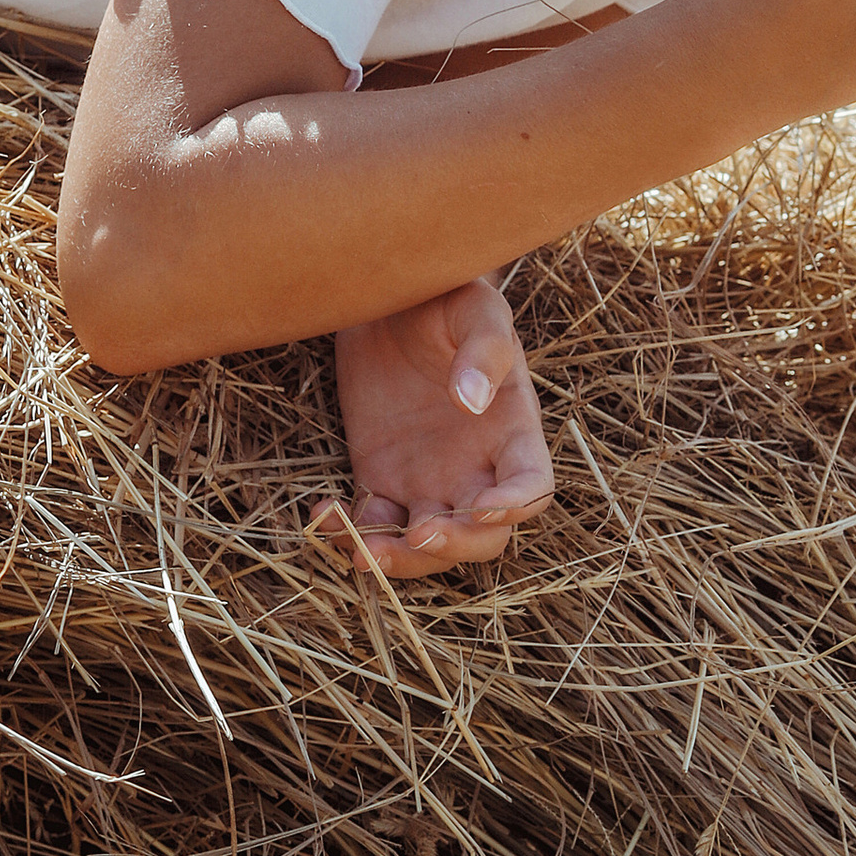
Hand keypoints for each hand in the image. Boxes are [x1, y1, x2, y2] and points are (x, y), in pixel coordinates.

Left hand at [312, 274, 553, 578]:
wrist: (387, 295)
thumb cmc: (445, 294)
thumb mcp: (473, 307)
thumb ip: (483, 349)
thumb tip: (472, 400)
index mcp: (511, 429)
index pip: (532, 485)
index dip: (516, 507)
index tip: (483, 508)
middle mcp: (476, 465)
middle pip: (483, 537)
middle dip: (455, 547)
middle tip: (418, 534)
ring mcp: (427, 478)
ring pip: (427, 546)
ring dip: (401, 561)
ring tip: (363, 550)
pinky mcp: (380, 478)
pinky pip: (371, 524)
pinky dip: (348, 534)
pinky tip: (323, 514)